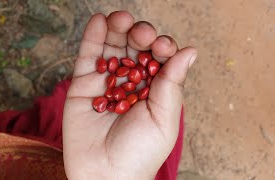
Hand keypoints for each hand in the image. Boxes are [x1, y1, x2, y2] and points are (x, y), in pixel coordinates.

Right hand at [63, 11, 196, 179]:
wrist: (106, 174)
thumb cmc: (141, 151)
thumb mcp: (164, 118)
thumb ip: (172, 84)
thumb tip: (190, 50)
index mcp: (153, 88)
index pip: (159, 58)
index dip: (161, 46)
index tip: (162, 47)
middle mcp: (131, 81)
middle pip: (136, 47)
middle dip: (140, 34)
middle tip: (142, 33)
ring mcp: (106, 81)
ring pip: (113, 46)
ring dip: (118, 28)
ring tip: (121, 18)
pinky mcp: (83, 85)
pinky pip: (88, 55)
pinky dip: (93, 36)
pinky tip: (100, 21)